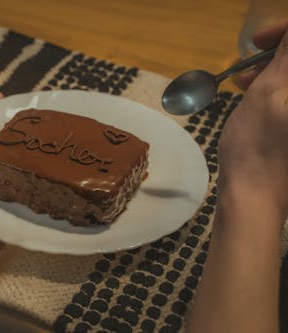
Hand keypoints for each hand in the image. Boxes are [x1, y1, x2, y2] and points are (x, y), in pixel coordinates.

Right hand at [218, 20, 287, 216]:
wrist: (254, 196)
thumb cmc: (255, 146)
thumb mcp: (267, 94)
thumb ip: (287, 56)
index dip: (284, 34)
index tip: (256, 42)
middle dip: (277, 56)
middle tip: (246, 67)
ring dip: (272, 74)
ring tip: (243, 83)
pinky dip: (275, 91)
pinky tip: (253, 97)